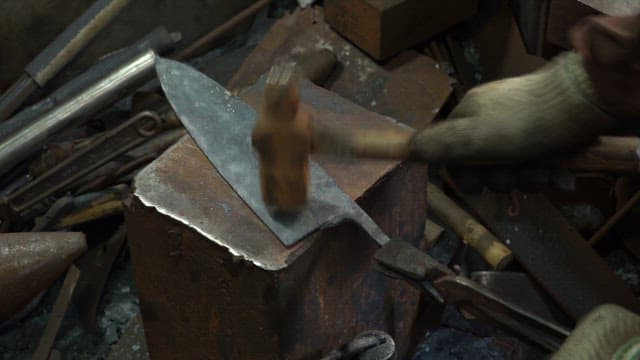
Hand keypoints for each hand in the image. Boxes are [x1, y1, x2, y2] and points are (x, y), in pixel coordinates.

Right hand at [409, 52, 616, 163]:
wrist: (582, 103)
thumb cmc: (522, 123)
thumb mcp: (472, 137)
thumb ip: (438, 146)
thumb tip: (403, 150)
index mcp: (468, 116)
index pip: (451, 154)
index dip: (463, 176)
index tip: (476, 188)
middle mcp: (490, 121)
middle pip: (484, 167)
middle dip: (501, 179)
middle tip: (515, 175)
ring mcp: (519, 128)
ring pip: (512, 169)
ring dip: (526, 178)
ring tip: (542, 170)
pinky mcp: (545, 135)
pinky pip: (534, 164)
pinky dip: (543, 172)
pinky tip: (556, 169)